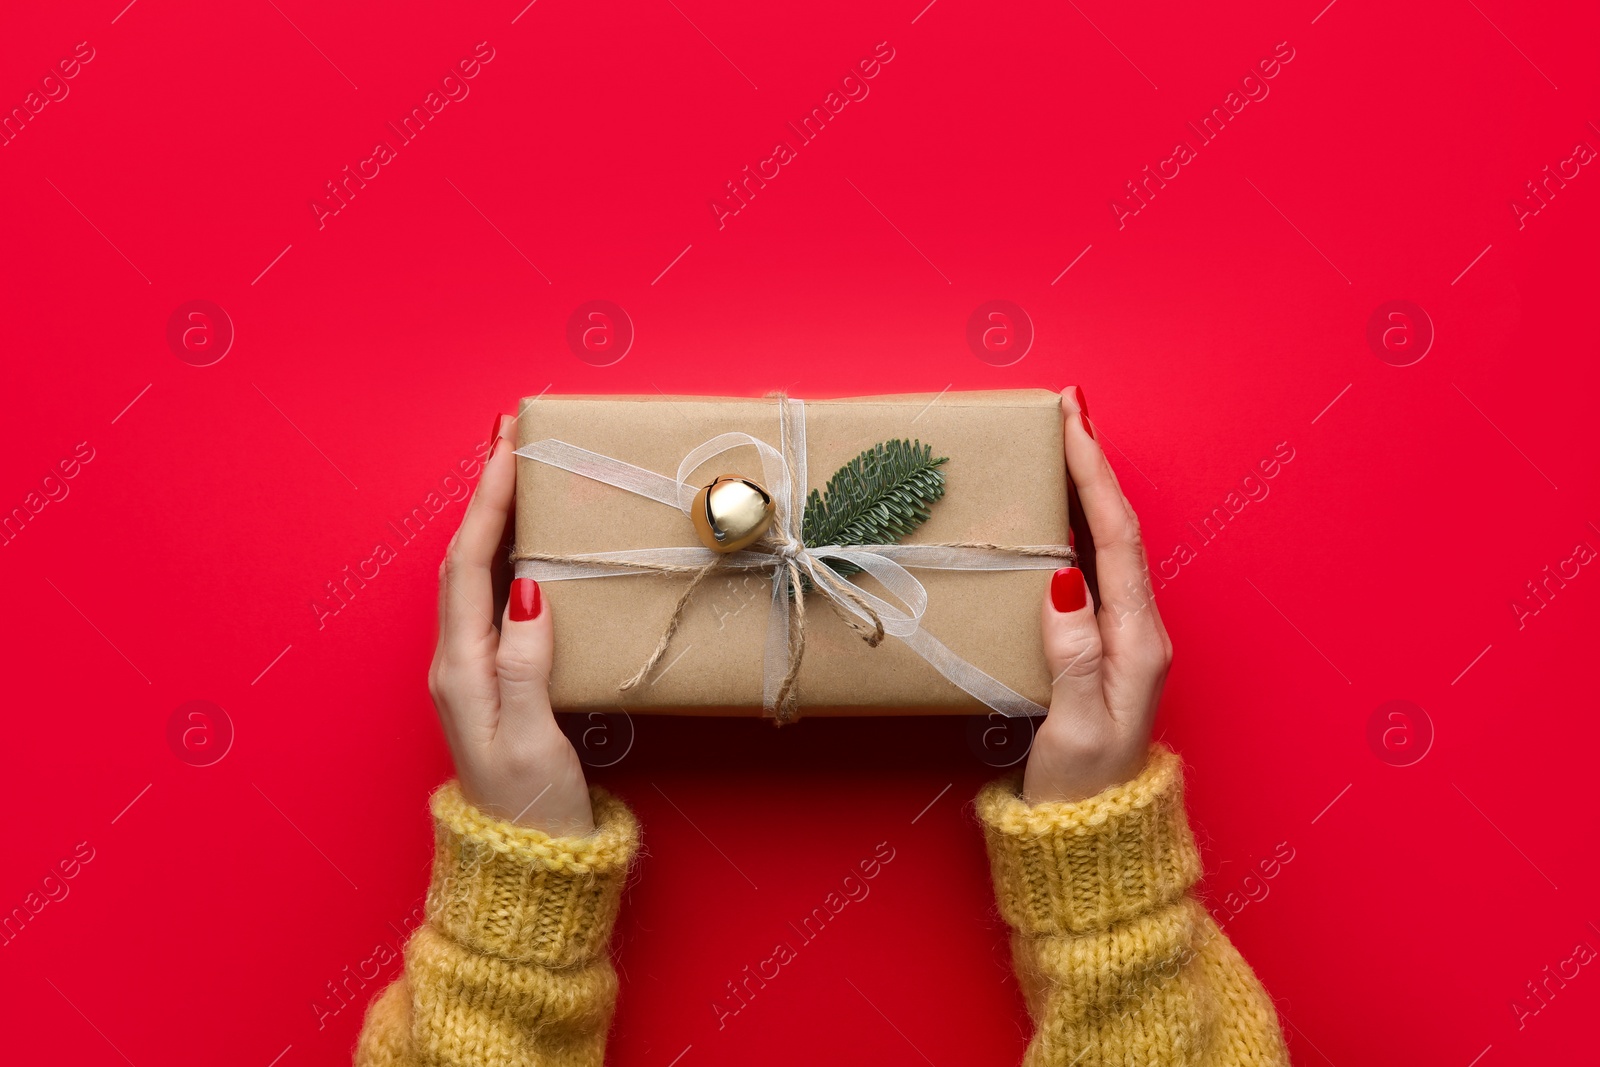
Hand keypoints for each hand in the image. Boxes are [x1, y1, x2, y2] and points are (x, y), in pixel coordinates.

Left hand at [427, 414, 594, 835]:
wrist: (528, 863)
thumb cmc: (533, 807)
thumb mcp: (531, 740)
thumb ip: (526, 667)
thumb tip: (527, 593)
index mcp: (462, 670)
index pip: (470, 566)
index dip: (488, 504)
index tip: (507, 449)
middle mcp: (458, 662)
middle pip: (466, 559)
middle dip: (486, 494)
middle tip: (512, 437)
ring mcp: (473, 670)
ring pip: (477, 575)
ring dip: (495, 518)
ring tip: (518, 471)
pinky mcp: (495, 678)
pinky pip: (493, 598)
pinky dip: (507, 554)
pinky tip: (528, 542)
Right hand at [1023, 387, 1172, 803]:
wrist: (1092, 838)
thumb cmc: (1083, 790)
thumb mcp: (1079, 729)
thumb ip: (1074, 658)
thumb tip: (1064, 582)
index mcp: (1137, 641)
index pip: (1116, 540)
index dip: (1095, 476)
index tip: (1074, 422)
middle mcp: (1136, 631)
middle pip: (1116, 529)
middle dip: (1093, 464)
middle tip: (1068, 408)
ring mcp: (1119, 638)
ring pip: (1104, 545)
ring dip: (1085, 489)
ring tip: (1061, 442)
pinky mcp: (1097, 650)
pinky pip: (1089, 570)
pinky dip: (1074, 527)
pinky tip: (1054, 514)